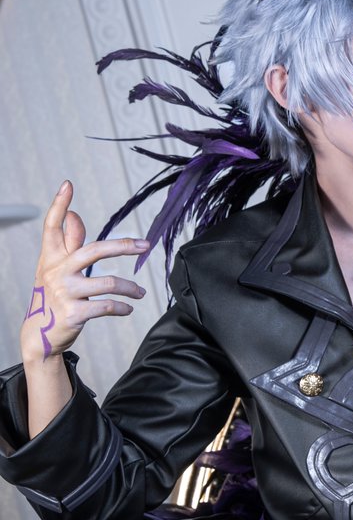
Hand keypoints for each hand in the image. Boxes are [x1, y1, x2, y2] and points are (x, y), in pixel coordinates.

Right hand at [20, 180, 148, 363]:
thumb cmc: (53, 296)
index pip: (52, 226)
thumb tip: (74, 214)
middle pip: (95, 250)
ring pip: (109, 283)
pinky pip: (107, 306)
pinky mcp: (74, 313)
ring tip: (140, 292)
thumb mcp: (57, 269)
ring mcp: (64, 292)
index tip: (67, 184)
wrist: (39, 335)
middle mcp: (57, 271)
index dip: (58, 205)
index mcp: (52, 258)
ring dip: (130, 288)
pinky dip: (123, 307)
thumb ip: (69, 244)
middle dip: (124, 246)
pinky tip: (128, 308)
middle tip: (146, 245)